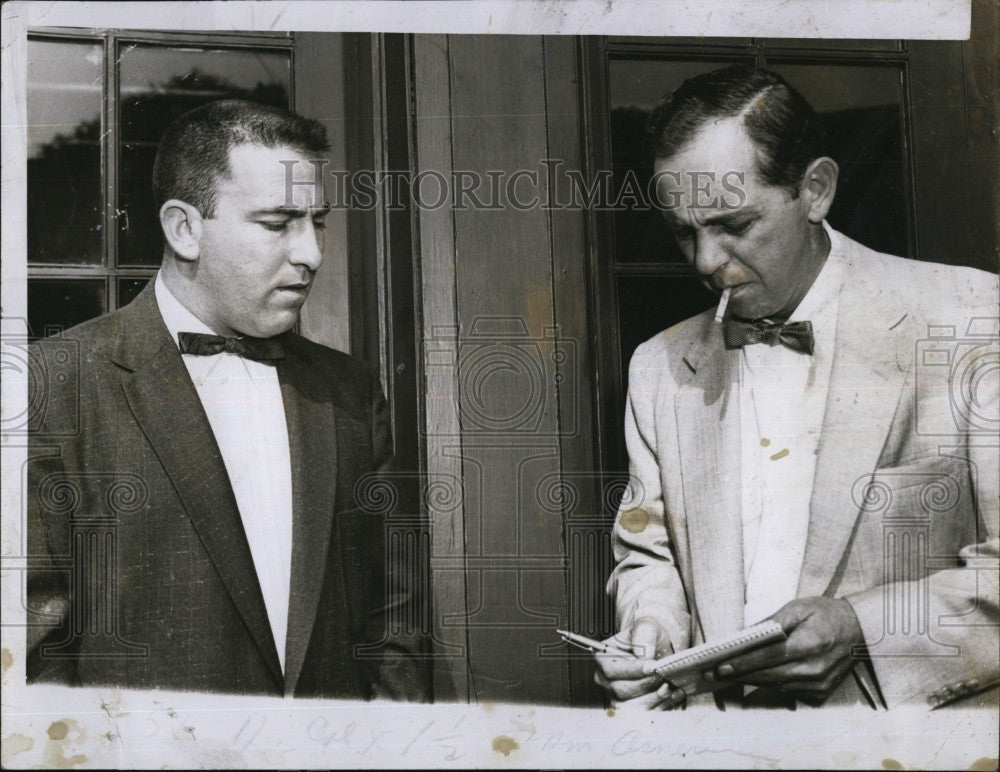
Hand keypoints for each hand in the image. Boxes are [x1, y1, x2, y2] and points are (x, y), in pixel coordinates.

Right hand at [594, 617, 685, 708]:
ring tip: (672, 685)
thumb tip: (645, 655)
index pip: (613, 670)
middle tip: (665, 676)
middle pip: (622, 690)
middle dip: (647, 684)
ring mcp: (616, 697)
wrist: (656, 650)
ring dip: (655, 698)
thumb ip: (644, 635)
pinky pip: (645, 714)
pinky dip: (662, 706)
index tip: (653, 667)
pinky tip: (675, 693)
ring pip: (633, 706)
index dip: (634, 670)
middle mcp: (604, 680)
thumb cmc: (646, 638)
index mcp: (602, 658)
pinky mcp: (630, 710)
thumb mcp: (646, 626)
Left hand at [713, 597, 864, 701]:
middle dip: (738, 675)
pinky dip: (771, 682)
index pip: (768, 657)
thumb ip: (770, 623)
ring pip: (776, 685)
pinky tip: (755, 676)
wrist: (859, 630)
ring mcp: (819, 684)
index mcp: (809, 644)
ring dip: (750, 680)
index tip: (720, 667)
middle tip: (711, 674)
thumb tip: (743, 636)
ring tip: (726, 675)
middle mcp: (815, 669)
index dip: (743, 663)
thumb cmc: (824, 614)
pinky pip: (788, 690)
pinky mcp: (821, 693)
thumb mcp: (797, 608)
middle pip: (768, 676)